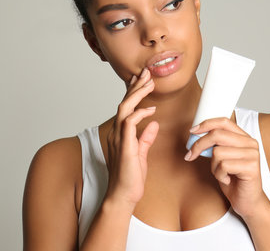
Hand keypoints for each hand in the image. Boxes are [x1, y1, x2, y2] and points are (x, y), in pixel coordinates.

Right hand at [105, 68, 158, 211]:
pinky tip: (150, 109)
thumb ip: (145, 137)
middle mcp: (116, 133)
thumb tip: (152, 123)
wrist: (123, 195)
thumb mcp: (141, 154)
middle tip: (147, 73)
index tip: (142, 79)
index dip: (133, 91)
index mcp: (120, 133)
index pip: (126, 107)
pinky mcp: (124, 146)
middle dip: (136, 86)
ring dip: (137, 94)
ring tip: (149, 83)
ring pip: (124, 108)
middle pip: (124, 102)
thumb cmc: (130, 178)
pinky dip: (140, 113)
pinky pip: (129, 123)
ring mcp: (118, 138)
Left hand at [185, 117, 267, 217]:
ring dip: (213, 166)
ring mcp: (252, 154)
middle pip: (217, 135)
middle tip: (190, 156)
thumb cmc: (233, 179)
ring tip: (221, 174)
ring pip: (218, 152)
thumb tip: (194, 134)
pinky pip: (223, 166)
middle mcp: (250, 143)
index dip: (205, 124)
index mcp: (243, 137)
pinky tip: (227, 179)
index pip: (223, 122)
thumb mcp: (220, 158)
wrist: (248, 201)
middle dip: (199, 145)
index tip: (192, 131)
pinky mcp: (252, 167)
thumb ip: (213, 145)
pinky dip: (219, 175)